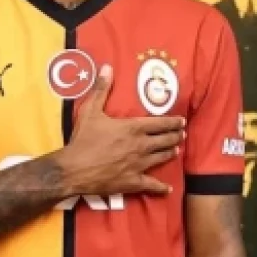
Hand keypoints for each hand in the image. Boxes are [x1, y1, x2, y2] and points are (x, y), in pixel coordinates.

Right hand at [55, 64, 184, 196]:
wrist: (74, 168)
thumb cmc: (83, 139)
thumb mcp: (91, 111)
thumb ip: (101, 89)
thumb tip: (107, 67)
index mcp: (133, 128)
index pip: (160, 123)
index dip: (173, 122)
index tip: (182, 121)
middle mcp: (141, 146)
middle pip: (165, 140)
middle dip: (175, 136)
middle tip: (182, 134)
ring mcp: (139, 165)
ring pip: (162, 158)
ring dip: (170, 153)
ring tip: (176, 150)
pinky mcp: (133, 182)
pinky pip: (151, 185)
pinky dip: (161, 187)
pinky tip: (167, 188)